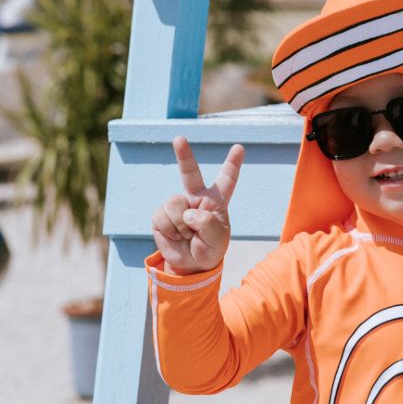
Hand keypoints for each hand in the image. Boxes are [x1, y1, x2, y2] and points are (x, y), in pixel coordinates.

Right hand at [151, 136, 244, 274]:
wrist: (191, 264)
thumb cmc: (210, 249)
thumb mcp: (217, 240)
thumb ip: (207, 224)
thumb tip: (188, 212)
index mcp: (215, 202)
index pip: (226, 180)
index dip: (232, 164)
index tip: (239, 148)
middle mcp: (196, 198)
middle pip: (190, 173)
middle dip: (184, 155)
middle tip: (179, 139)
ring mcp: (177, 204)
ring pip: (175, 204)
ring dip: (181, 226)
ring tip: (187, 235)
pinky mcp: (161, 214)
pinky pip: (162, 217)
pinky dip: (170, 231)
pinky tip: (176, 237)